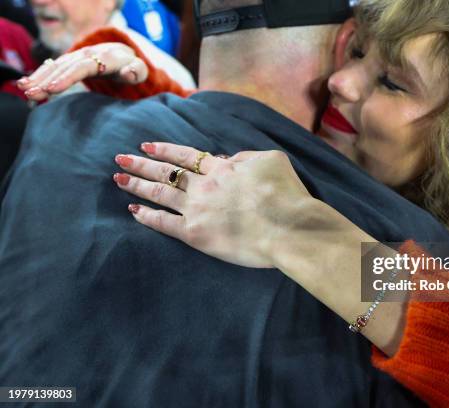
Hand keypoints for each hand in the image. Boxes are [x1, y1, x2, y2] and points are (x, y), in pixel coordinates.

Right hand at [17, 43, 147, 100]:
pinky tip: (25, 84)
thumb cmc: (133, 68)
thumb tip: (128, 72)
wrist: (123, 56)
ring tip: (24, 90)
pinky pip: (52, 68)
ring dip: (38, 78)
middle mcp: (88, 54)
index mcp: (105, 57)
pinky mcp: (69, 62)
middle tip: (32, 93)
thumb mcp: (139, 70)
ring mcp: (76, 57)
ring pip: (55, 66)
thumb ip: (136, 71)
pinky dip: (38, 75)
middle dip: (47, 80)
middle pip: (65, 67)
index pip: (84, 67)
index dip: (68, 77)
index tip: (53, 88)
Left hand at [113, 143, 314, 267]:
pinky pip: (164, 224)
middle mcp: (204, 186)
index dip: (165, 149)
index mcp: (222, 168)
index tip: (147, 145)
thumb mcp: (272, 159)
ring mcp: (197, 210)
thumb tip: (229, 160)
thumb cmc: (286, 194)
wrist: (288, 226)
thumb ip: (246, 156)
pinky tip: (133, 212)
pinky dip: (147, 217)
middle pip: (167, 172)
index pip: (187, 156)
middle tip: (120, 158)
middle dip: (142, 164)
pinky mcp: (195, 235)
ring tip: (119, 178)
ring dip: (138, 185)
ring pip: (160, 194)